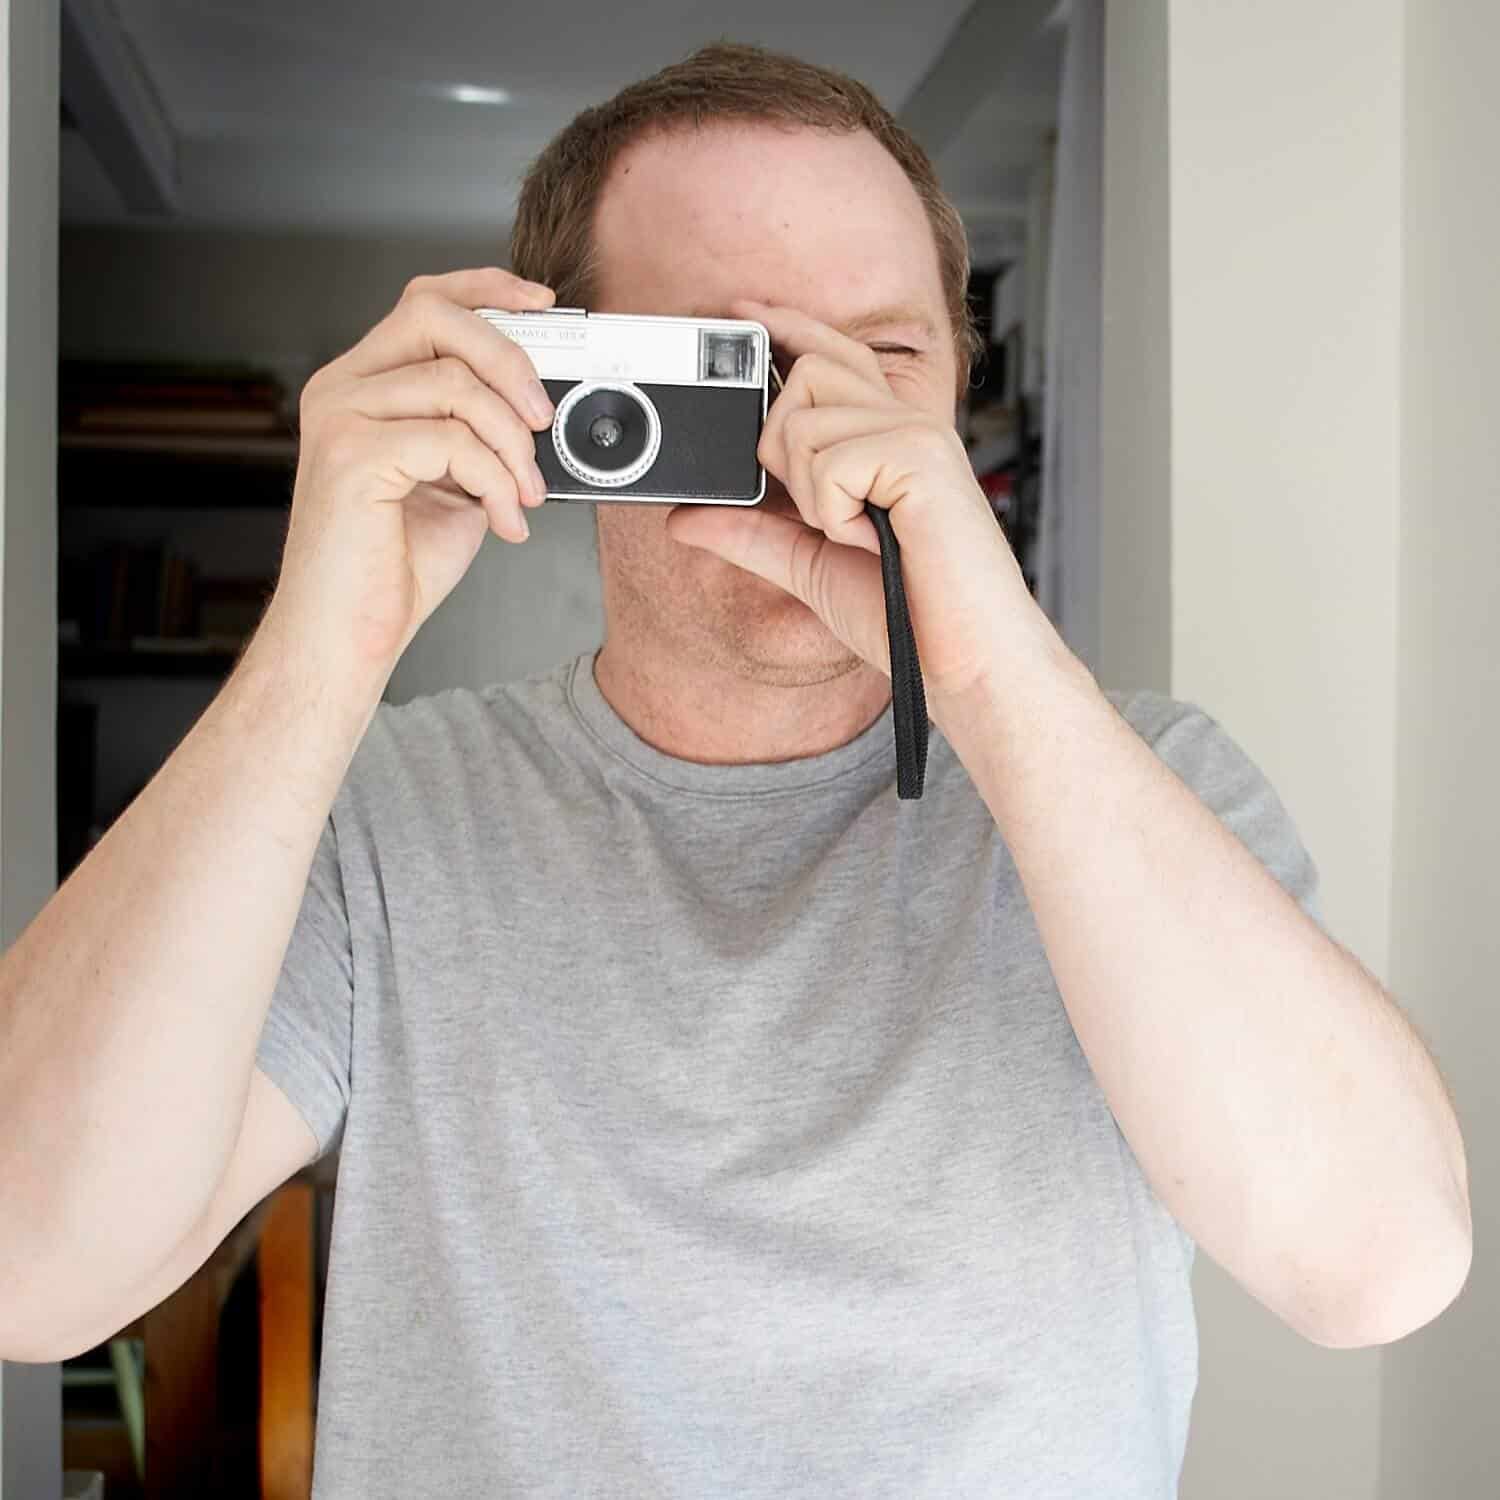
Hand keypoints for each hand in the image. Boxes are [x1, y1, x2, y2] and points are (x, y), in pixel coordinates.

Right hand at [269, 267, 556, 674]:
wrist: (348, 633)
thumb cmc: (395, 566)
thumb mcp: (457, 482)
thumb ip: (482, 434)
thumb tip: (543, 407)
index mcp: (363, 385)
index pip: (425, 302)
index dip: (488, 290)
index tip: (545, 307)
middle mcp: (342, 389)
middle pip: (437, 317)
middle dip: (511, 361)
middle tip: (544, 421)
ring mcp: (340, 416)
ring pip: (456, 385)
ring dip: (513, 445)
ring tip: (525, 495)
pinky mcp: (352, 455)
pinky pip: (453, 440)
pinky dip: (497, 482)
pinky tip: (505, 522)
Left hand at [663, 300, 1061, 708]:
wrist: (963, 663)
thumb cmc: (907, 617)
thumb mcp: (808, 565)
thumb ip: (751, 533)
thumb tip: (684, 517)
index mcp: (889, 439)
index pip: (833, 354)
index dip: (787, 326)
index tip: (742, 312)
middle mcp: (907, 424)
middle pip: (805, 376)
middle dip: (783, 449)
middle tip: (824, 515)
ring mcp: (917, 435)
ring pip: (806, 422)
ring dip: (811, 494)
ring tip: (860, 534)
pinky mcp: (921, 457)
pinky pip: (830, 462)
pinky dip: (834, 514)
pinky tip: (874, 539)